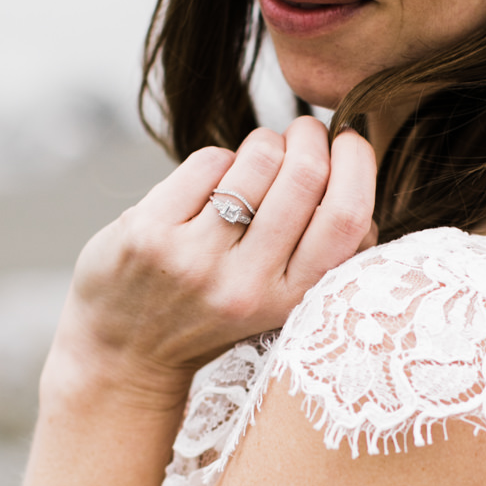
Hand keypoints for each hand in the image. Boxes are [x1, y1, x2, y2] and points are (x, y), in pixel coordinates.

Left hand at [50, 116, 376, 399]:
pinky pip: (208, 162)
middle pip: (304, 177)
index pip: (346, 220)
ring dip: (265, 142)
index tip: (350, 141)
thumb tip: (359, 177)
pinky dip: (220, 158)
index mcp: (289, 303)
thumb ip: (320, 254)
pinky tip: (213, 179)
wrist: (126, 354)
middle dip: (310, 136)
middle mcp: (244, 286)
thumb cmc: (216, 314)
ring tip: (260, 154)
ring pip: (256, 160)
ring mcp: (193, 259)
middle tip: (305, 131)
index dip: (358, 165)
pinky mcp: (149, 233)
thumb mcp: (277, 303)